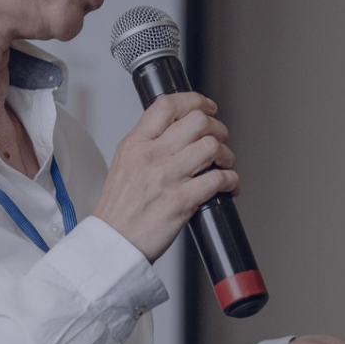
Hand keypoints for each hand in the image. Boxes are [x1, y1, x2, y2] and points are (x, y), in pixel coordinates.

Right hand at [92, 93, 237, 261]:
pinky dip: (231, 181)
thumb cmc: (120, 209)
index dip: (195, 101)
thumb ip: (148, 144)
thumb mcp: (124, 164)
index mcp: (135, 143)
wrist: (113, 242)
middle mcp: (151, 155)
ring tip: (224, 165)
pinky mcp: (182, 200)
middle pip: (197, 121)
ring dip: (227, 155)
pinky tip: (228, 186)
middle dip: (217, 128)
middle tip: (219, 141)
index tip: (208, 107)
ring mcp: (167, 177)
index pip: (167, 105)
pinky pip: (219, 179)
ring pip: (212, 146)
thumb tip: (178, 132)